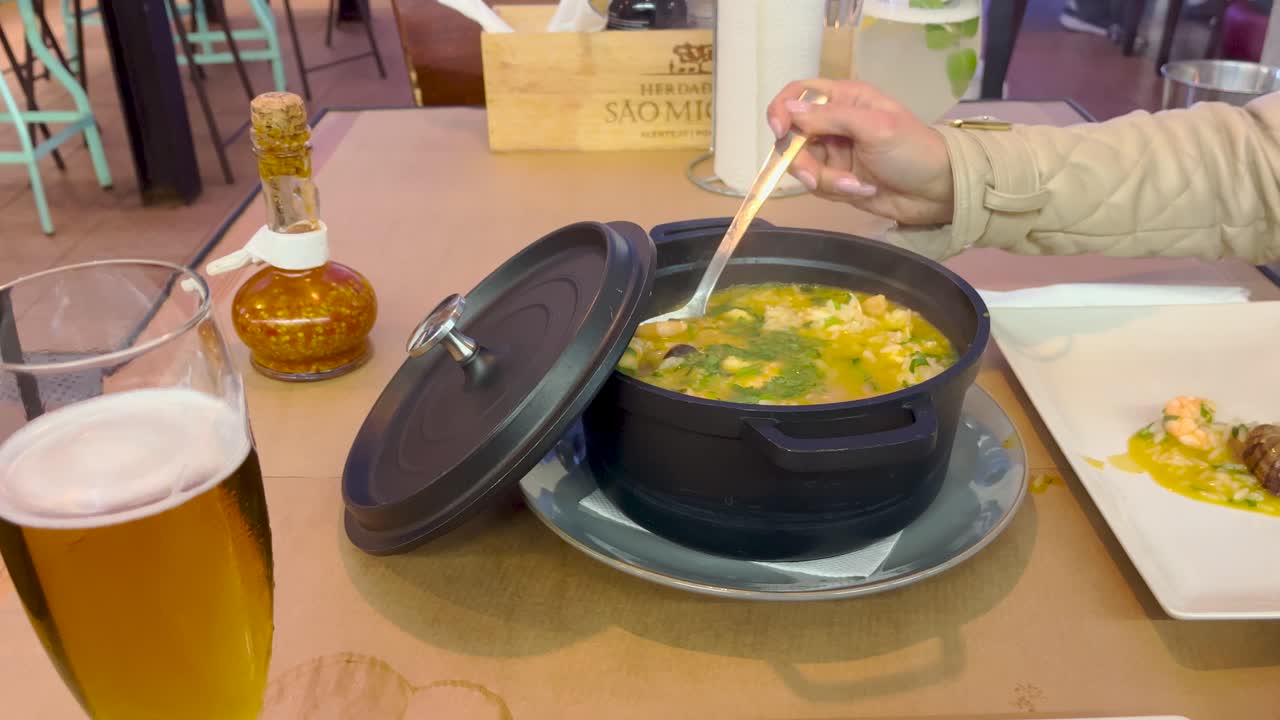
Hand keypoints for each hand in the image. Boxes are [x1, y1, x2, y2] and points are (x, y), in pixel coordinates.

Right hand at [766, 79, 954, 226]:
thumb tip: (788, 110)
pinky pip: (818, 186)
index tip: (780, 131)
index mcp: (844, 99)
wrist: (937, 191)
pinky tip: (863, 191)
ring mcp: (834, 153)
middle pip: (792, 137)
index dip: (782, 110)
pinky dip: (836, 191)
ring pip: (802, 166)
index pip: (798, 94)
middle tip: (816, 178)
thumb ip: (830, 117)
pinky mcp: (837, 179)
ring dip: (824, 180)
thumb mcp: (874, 127)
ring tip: (855, 186)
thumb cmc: (912, 150)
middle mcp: (834, 123)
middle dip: (802, 160)